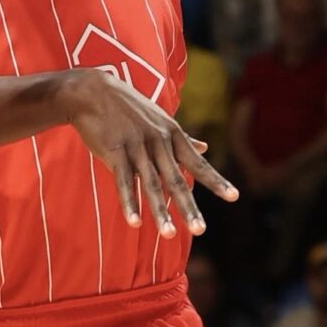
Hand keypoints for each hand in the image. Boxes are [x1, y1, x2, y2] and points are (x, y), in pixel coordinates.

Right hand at [62, 70, 236, 236]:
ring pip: (151, 184)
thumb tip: (205, 146)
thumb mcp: (159, 118)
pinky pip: (124, 182)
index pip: (197, 163)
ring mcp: (136, 146)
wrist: (91, 91)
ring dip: (160, 211)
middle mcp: (158, 141)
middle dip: (189, 207)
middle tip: (200, 230)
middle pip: (176, 180)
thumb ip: (182, 137)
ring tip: (168, 235)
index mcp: (172, 134)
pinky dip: (130, 203)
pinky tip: (135, 222)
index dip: (216, 181)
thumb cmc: (127, 106)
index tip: (234, 197)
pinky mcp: (114, 151)